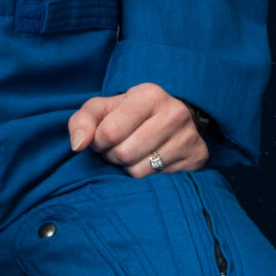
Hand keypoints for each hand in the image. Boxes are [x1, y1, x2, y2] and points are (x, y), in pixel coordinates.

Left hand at [68, 83, 208, 176]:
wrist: (170, 119)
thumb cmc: (127, 115)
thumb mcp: (102, 110)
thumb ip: (81, 121)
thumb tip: (79, 145)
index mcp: (149, 94)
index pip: (109, 132)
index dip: (99, 142)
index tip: (104, 138)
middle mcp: (174, 112)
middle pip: (124, 154)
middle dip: (113, 156)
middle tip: (119, 148)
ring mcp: (188, 135)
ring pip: (139, 171)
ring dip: (128, 168)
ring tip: (133, 154)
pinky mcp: (197, 156)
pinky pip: (158, 181)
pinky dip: (148, 176)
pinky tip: (151, 160)